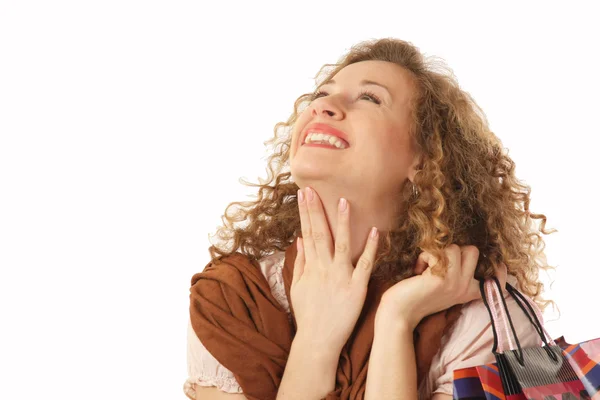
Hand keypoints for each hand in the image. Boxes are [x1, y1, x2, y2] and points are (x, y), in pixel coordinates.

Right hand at [291, 187, 379, 353]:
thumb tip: (299, 239)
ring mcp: (341, 277)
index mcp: (311, 267)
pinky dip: (371, 248)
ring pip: (343, 244)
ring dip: (343, 223)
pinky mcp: (357, 287)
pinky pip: (366, 264)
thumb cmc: (308, 314)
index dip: (305, 212)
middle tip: (313, 189)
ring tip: (344, 202)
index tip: (303, 193)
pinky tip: (376, 231)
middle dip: (316, 210)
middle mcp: (324, 268)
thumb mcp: (298, 287)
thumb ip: (300, 262)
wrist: (318, 340)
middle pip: (320, 234)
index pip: (307, 232)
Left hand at [378, 244, 507, 329]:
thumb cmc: (416, 296)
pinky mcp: (443, 278)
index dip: (500, 270)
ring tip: (424, 270)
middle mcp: (466, 288)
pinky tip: (418, 272)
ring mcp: (456, 283)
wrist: (398, 313)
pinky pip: (438, 252)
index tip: (502, 266)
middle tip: (436, 266)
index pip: (495, 280)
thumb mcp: (442, 286)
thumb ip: (456, 274)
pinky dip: (424, 257)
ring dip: (436, 253)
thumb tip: (462, 251)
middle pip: (472, 250)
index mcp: (468, 291)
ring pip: (455, 248)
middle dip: (452, 251)